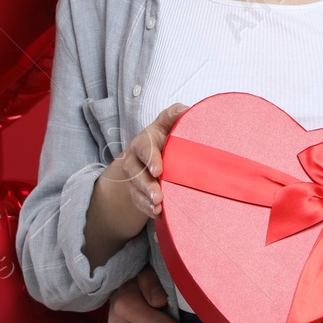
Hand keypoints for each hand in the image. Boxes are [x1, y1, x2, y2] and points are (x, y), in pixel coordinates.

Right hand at [101, 102, 187, 219]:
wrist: (156, 153)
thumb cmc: (166, 135)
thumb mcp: (169, 122)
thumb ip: (175, 115)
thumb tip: (187, 110)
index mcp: (144, 140)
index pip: (144, 148)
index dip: (150, 159)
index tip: (158, 170)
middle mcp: (135, 158)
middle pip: (135, 172)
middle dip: (146, 185)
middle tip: (158, 196)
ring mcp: (134, 176)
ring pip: (135, 189)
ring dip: (146, 199)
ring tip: (158, 207)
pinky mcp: (137, 191)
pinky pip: (138, 201)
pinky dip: (146, 208)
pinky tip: (157, 213)